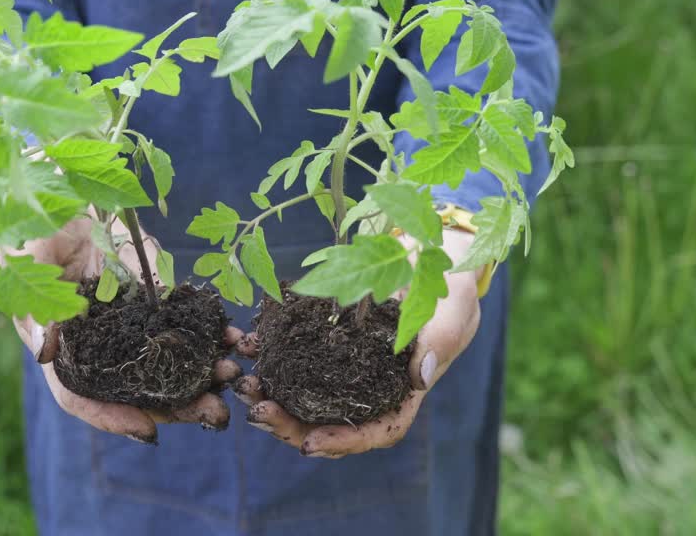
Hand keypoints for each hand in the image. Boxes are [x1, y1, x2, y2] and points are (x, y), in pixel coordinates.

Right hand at [7, 216, 244, 442]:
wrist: (68, 182)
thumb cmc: (34, 221)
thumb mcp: (22, 257)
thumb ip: (33, 302)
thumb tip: (43, 351)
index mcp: (59, 343)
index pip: (78, 394)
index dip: (109, 416)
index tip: (147, 430)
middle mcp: (95, 341)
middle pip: (132, 387)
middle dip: (173, 404)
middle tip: (213, 412)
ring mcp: (126, 320)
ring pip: (164, 361)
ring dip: (199, 374)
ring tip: (230, 374)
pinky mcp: (151, 294)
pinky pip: (182, 321)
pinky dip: (208, 332)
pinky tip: (232, 336)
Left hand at [233, 228, 481, 457]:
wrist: (432, 251)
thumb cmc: (450, 287)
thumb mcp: (453, 310)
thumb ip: (440, 340)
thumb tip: (420, 377)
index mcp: (403, 390)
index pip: (375, 429)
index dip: (343, 441)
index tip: (310, 444)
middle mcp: (369, 384)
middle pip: (328, 420)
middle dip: (290, 423)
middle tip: (257, 411)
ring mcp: (344, 362)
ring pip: (304, 392)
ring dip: (271, 392)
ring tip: (242, 383)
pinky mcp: (326, 335)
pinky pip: (294, 351)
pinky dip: (269, 350)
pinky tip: (247, 342)